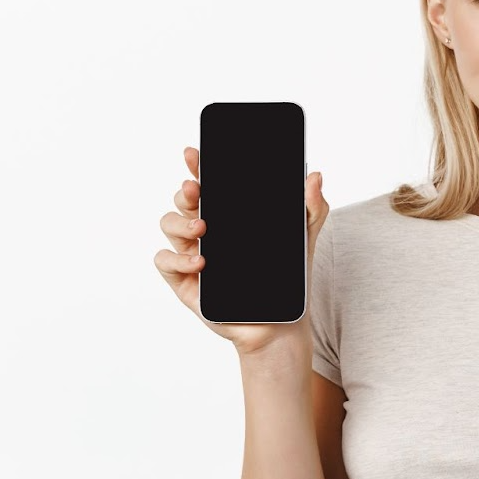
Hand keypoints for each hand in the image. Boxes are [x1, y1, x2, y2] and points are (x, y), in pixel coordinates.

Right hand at [153, 145, 330, 356]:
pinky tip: (200, 263)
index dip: (197, 166)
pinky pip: (164, 261)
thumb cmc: (286, 281)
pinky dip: (177, 258)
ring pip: (168, 224)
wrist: (279, 324)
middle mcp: (206, 231)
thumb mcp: (303, 239)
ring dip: (179, 222)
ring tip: (202, 229)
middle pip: (184, 200)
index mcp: (229, 216)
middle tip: (196, 190)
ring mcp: (192, 254)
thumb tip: (315, 176)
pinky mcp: (184, 280)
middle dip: (185, 191)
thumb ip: (311, 208)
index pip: (208, 184)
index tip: (195, 154)